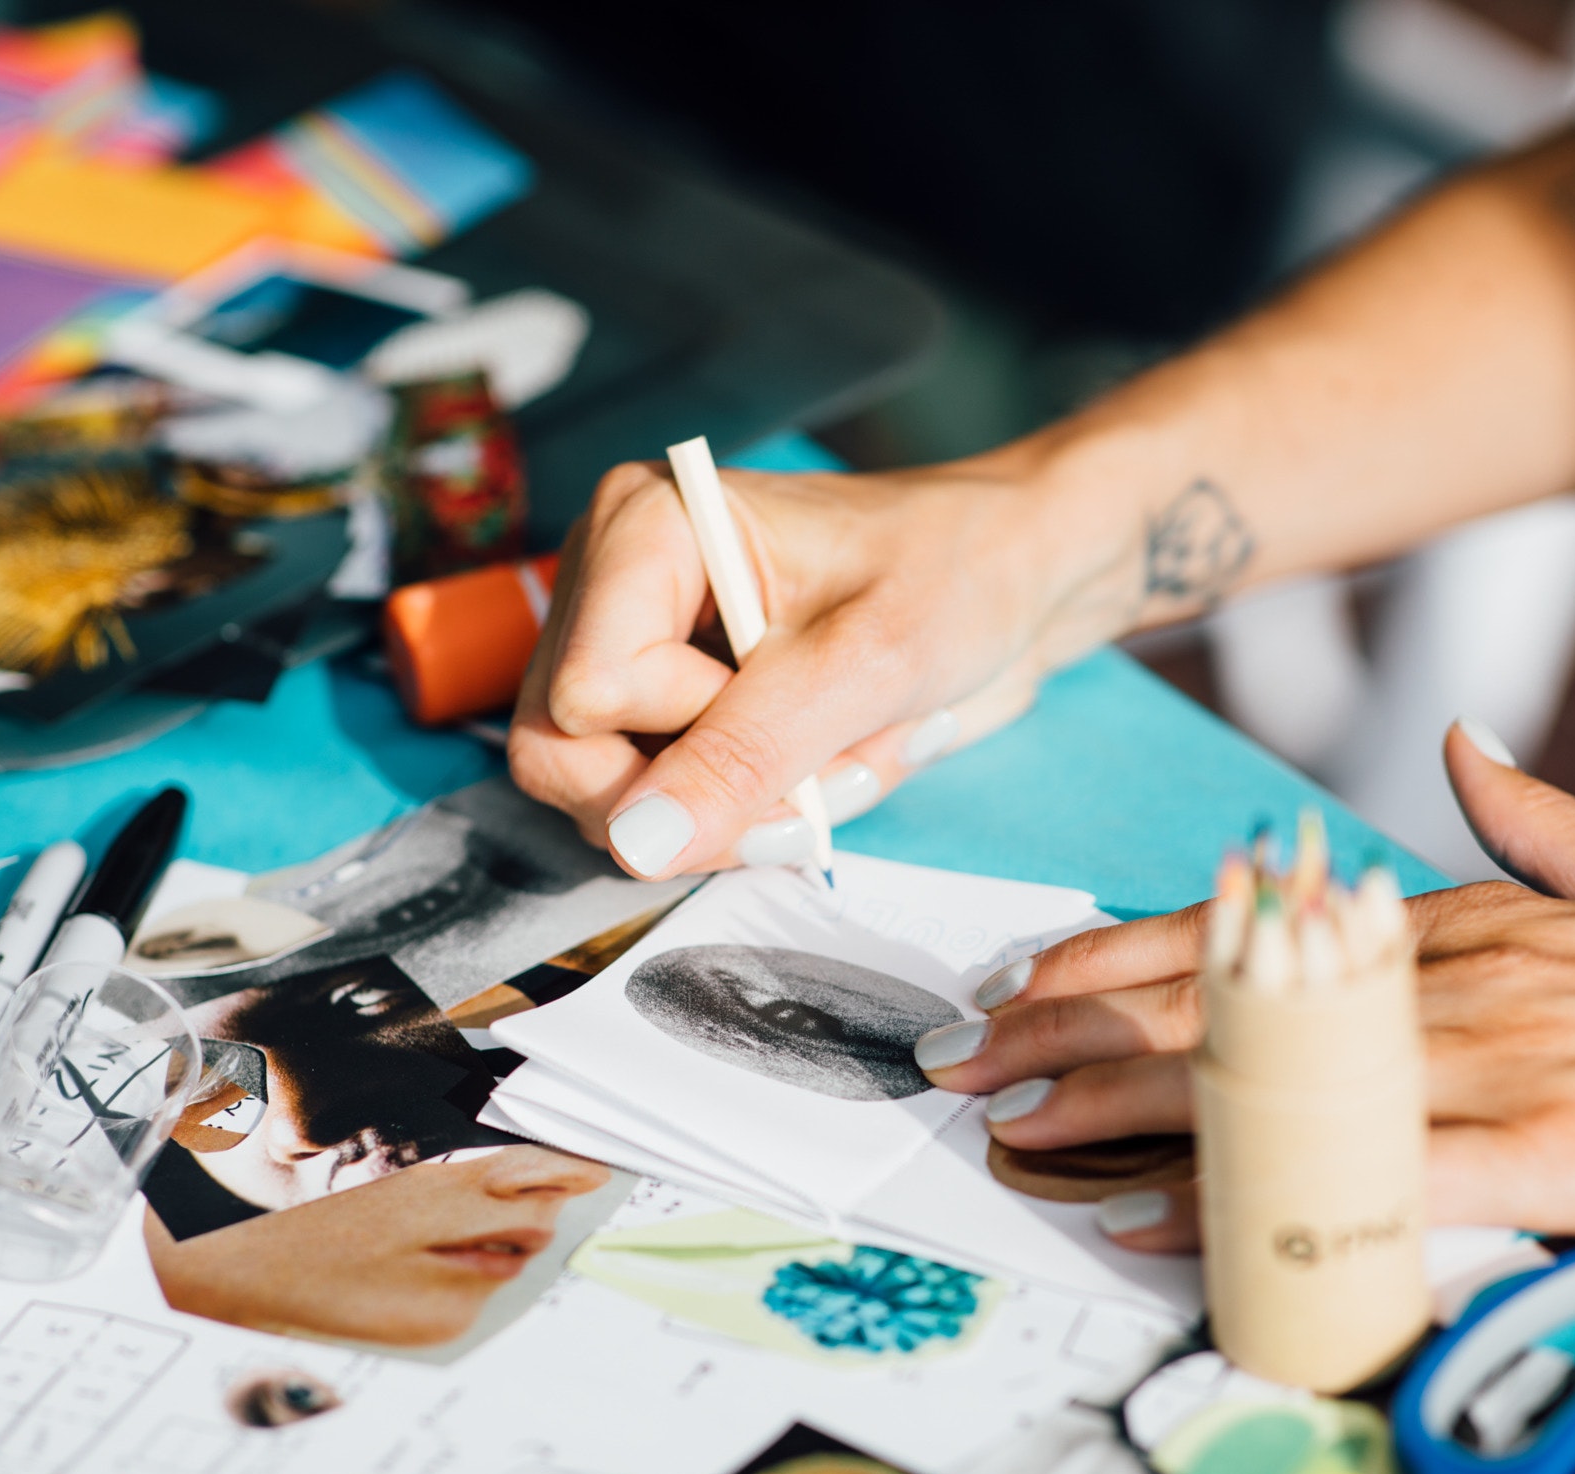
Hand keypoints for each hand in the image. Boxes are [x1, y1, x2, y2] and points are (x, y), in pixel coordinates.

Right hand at [508, 456, 1142, 877]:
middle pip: (561, 756)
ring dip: (732, 815)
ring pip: (607, 800)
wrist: (1012, 578)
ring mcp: (631, 649)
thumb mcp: (864, 664)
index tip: (793, 700)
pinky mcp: (663, 705)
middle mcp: (611, 584)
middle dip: (696, 799)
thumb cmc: (953, 573)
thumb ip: (745, 753)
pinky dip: (744, 815)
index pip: (586, 696)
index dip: (688, 735)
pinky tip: (813, 769)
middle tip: (809, 779)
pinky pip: (658, 809)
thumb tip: (636, 843)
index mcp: (642, 528)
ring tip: (827, 763)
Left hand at [919, 723, 1574, 1244]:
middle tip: (968, 1063)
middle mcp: (1459, 972)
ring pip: (1272, 1074)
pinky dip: (1267, 1194)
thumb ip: (1536, 818)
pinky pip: (1374, 1175)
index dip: (1115, 958)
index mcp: (1467, 915)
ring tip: (1024, 1132)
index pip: (1247, 927)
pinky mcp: (1561, 1152)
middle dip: (1076, 1033)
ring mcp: (1504, 1058)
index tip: (1021, 985)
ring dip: (1131, 1110)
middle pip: (1224, 993)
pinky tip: (1179, 1212)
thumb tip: (1469, 749)